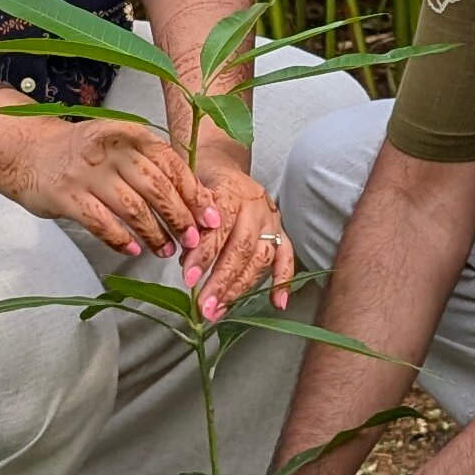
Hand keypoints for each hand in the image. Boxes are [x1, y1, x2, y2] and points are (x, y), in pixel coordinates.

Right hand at [0, 108, 207, 261]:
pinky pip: (101, 223)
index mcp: (130, 133)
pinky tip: (132, 250)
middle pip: (157, 188)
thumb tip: (194, 200)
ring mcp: (87, 173)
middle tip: (193, 240)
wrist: (27, 150)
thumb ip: (152, 165)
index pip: (172, 165)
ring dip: (154, 234)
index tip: (211, 218)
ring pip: (133, 209)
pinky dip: (120, 240)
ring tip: (166, 250)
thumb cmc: (82, 152)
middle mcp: (111, 149)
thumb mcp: (119, 144)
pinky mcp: (66, 196)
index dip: (194, 194)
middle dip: (179, 218)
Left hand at [184, 154, 295, 320]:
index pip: (220, 229)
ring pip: (261, 258)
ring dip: (241, 289)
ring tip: (220, 311)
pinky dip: (283, 281)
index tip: (189, 279)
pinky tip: (277, 302)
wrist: (222, 164)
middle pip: (242, 249)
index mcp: (231, 192)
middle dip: (222, 282)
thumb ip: (190, 221)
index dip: (204, 256)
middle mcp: (255, 207)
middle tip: (205, 307)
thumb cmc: (201, 181)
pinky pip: (287, 257)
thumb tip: (187, 257)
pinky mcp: (281, 231)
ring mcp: (271, 220)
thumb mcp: (189, 193)